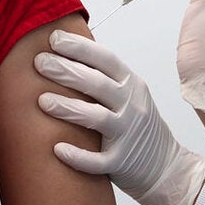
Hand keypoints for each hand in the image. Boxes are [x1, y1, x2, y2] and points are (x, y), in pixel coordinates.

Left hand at [34, 31, 204, 204]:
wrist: (165, 166)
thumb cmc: (137, 126)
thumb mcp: (129, 95)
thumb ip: (104, 78)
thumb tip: (63, 54)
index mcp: (131, 85)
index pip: (106, 60)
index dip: (80, 48)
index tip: (54, 39)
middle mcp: (132, 107)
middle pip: (98, 85)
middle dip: (67, 71)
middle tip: (39, 62)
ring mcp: (128, 135)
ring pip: (97, 118)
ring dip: (68, 108)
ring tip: (42, 100)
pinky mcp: (121, 162)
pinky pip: (98, 160)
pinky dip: (78, 156)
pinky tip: (57, 149)